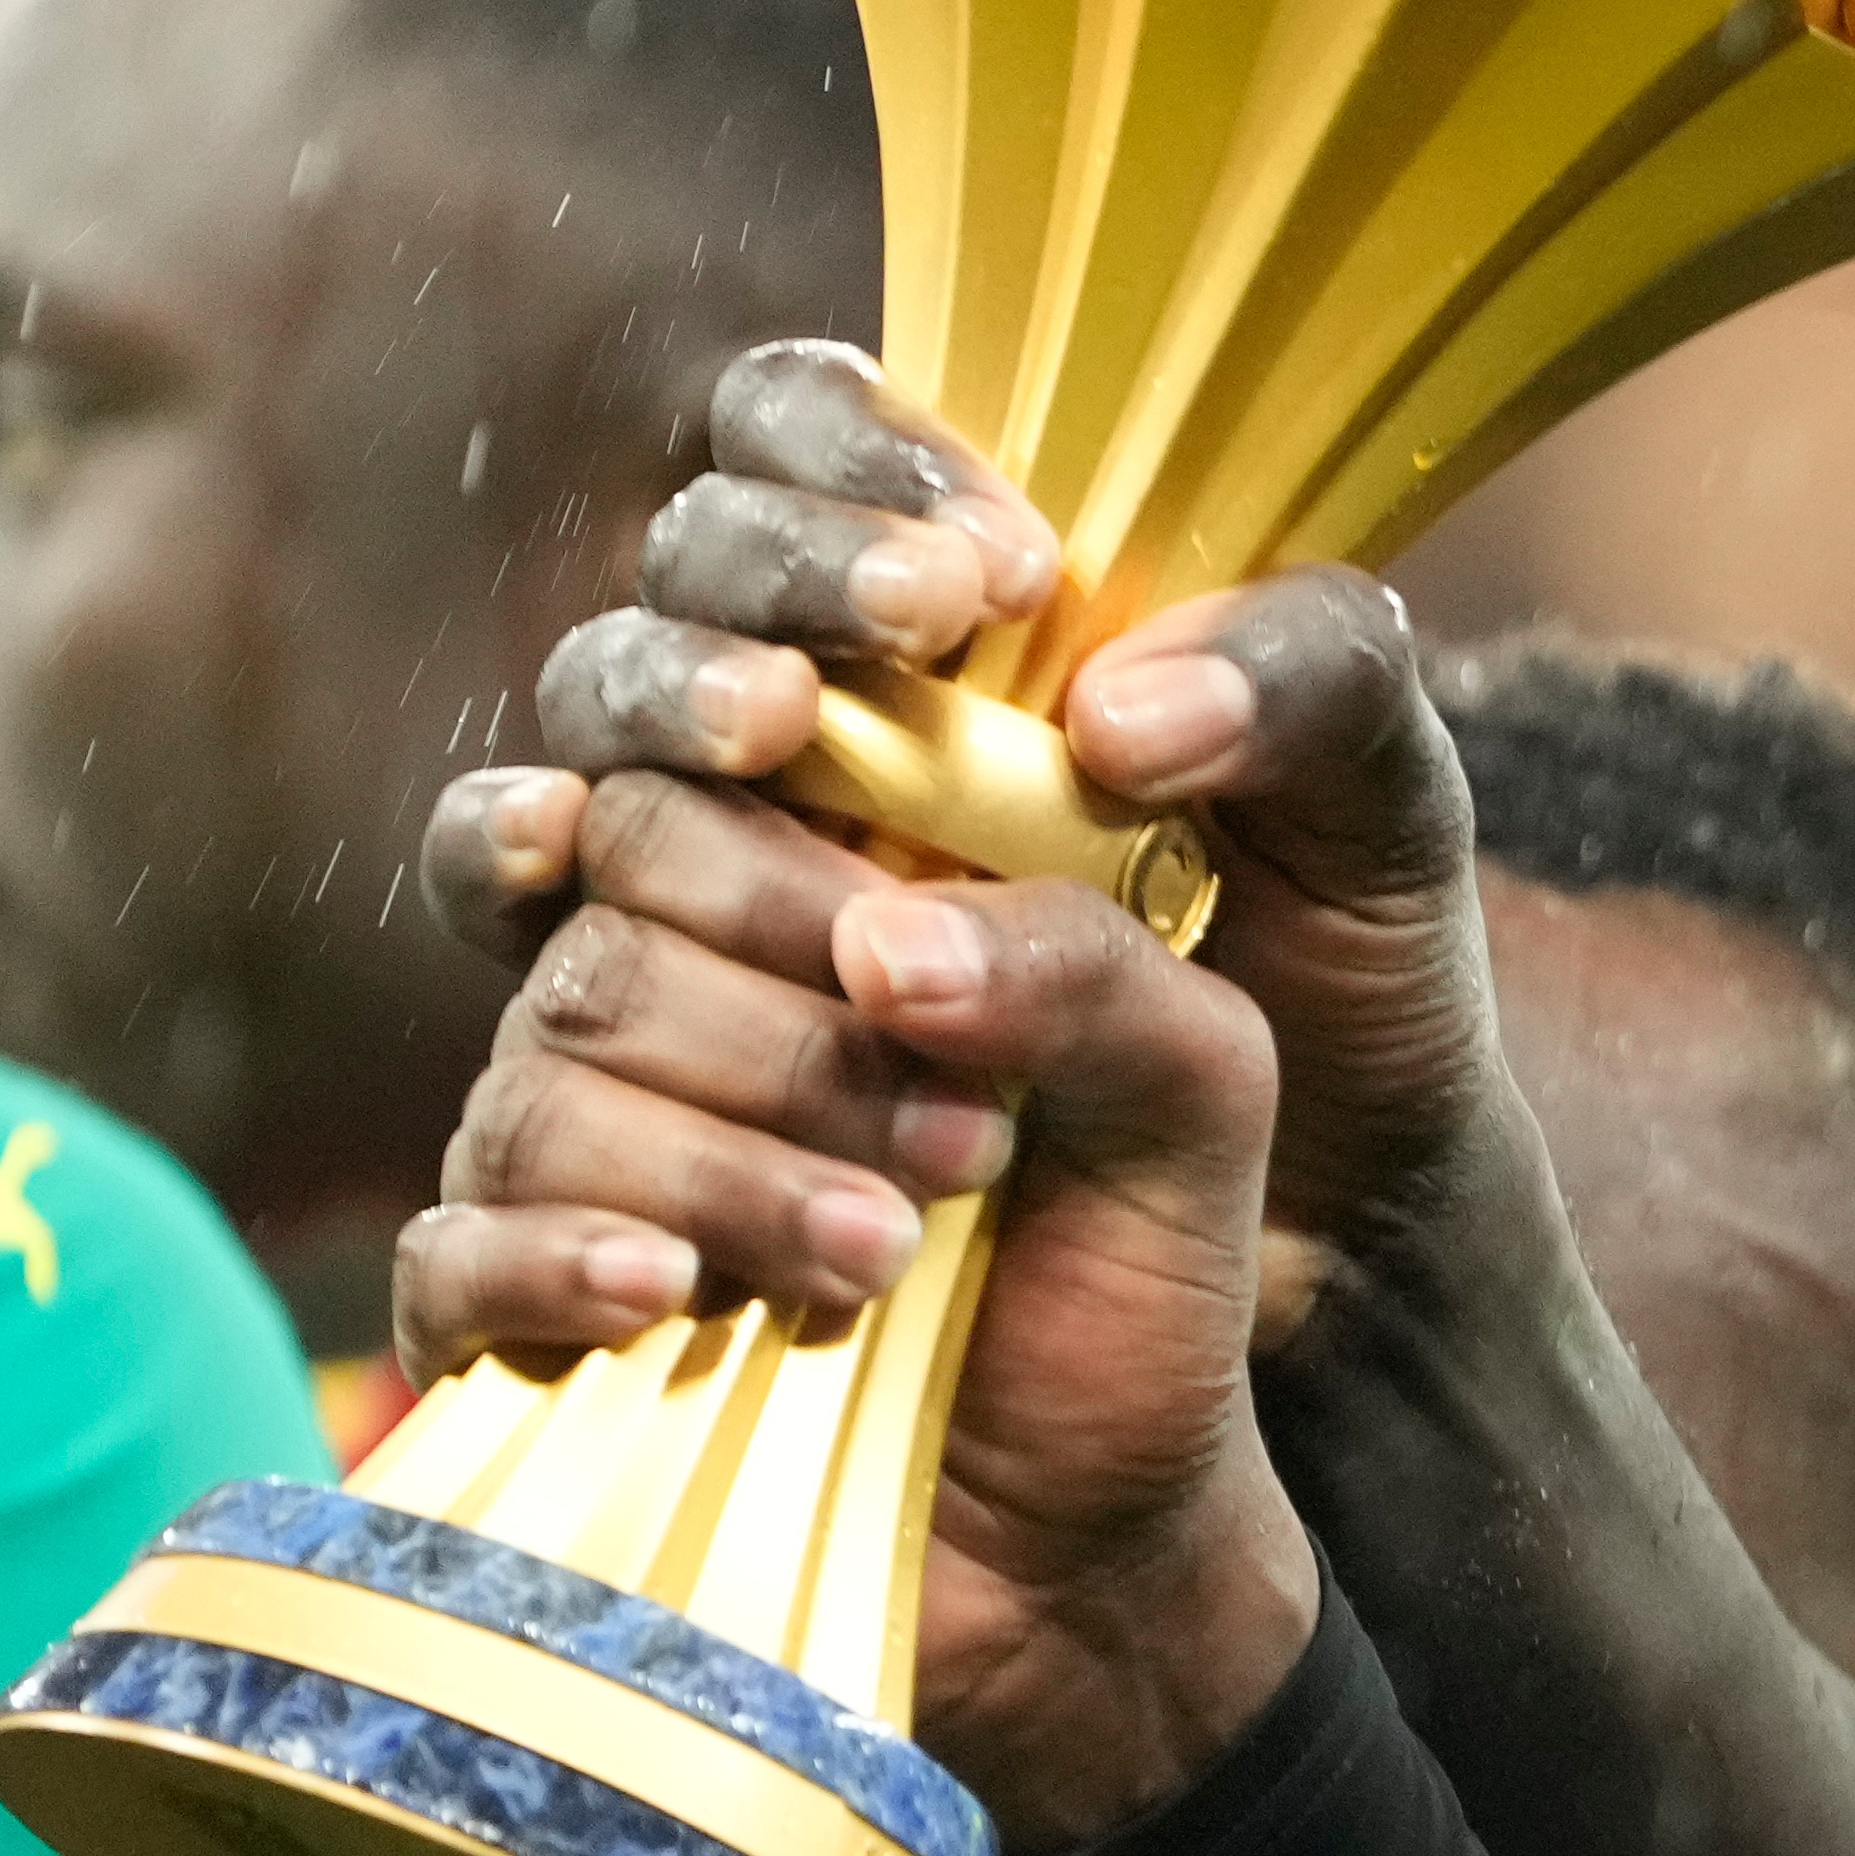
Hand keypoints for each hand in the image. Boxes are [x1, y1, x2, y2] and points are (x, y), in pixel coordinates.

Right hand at [390, 346, 1516, 1837]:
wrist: (1264, 1367)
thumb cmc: (1314, 1072)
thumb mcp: (1378, 844)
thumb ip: (1298, 701)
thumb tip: (1098, 720)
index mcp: (898, 708)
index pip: (762, 488)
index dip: (819, 505)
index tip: (958, 589)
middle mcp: (737, 847)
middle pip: (614, 722)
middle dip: (743, 780)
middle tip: (861, 866)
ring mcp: (639, 1043)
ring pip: (573, 975)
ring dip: (757, 1066)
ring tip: (949, 1180)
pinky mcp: (577, 1243)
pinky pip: (476, 1215)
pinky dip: (571, 1236)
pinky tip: (688, 1283)